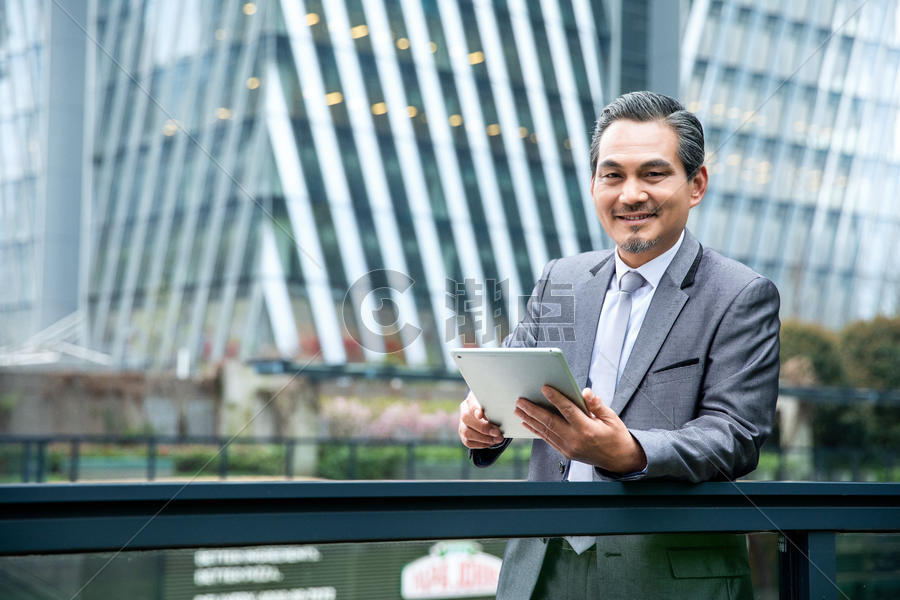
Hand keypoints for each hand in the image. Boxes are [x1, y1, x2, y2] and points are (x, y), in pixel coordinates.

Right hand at [458, 392, 504, 448]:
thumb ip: (497, 406)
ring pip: (466, 432)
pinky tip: (491, 442)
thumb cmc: (495, 406)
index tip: (481, 415)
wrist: (490, 413)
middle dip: (483, 427)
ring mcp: (462, 422)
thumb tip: (505, 413)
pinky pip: (468, 442)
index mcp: (472, 398)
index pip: (471, 403)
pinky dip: (480, 444)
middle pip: (466, 418)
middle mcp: (464, 409)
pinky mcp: (463, 434)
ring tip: (497, 439)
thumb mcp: (497, 403)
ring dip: (483, 438)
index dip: (476, 409)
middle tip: (497, 433)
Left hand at [514, 385, 646, 473]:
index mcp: (588, 429)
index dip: (555, 398)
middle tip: (521, 400)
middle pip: (550, 422)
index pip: (568, 410)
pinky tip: (528, 423)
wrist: (620, 460)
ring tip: (519, 409)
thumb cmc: (616, 437)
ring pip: (545, 431)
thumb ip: (596, 405)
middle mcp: (576, 440)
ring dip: (530, 419)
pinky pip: (548, 439)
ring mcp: (569, 448)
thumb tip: (585, 392)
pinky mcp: (566, 453)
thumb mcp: (611, 418)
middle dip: (533, 410)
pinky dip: (536, 430)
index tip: (544, 388)